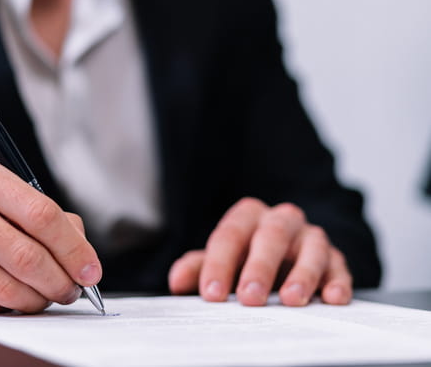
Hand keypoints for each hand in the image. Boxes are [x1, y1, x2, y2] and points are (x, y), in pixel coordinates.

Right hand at [0, 158, 101, 312]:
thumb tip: (79, 249)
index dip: (73, 248)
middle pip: (26, 256)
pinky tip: (8, 297)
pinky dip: (4, 307)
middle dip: (60, 281)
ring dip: (36, 300)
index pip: (42, 214)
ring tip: (44, 296)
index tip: (90, 268)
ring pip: (6, 288)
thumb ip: (36, 212)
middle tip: (71, 290)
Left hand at [167, 197, 351, 305]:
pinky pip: (339, 266)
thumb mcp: (220, 261)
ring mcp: (310, 237)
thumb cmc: (245, 258)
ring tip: (292, 300)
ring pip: (310, 248)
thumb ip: (197, 268)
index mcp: (248, 216)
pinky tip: (333, 297)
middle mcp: (281, 220)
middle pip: (271, 237)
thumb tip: (177, 280)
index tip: (211, 294)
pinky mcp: (334, 257)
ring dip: (303, 274)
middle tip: (249, 298)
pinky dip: (338, 281)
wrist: (284, 258)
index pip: (230, 235)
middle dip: (259, 268)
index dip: (219, 264)